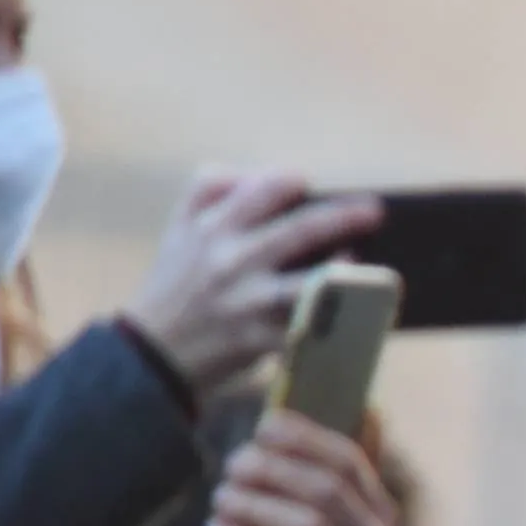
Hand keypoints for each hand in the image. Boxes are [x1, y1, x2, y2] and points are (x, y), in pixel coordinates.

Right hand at [122, 172, 378, 391]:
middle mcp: (231, 262)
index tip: (309, 181)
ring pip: (308, 284)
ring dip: (345, 272)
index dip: (289, 181)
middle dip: (342, 218)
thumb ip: (207, 193)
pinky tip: (365, 317)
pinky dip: (338, 324)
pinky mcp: (259, 340)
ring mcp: (247, 303)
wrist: (150, 354)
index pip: (257, 191)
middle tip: (375, 211)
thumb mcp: (178, 232)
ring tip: (367, 264)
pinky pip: (309, 331)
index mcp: (212, 231)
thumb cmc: (174, 287)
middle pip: (297, 232)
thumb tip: (255, 170)